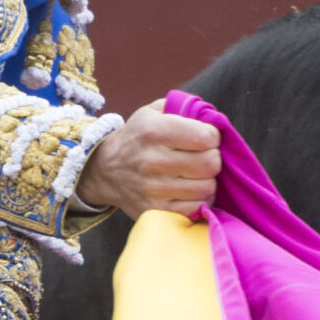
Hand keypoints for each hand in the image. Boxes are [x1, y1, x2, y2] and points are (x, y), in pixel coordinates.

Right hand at [79, 103, 221, 220]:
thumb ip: (184, 108)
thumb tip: (214, 118)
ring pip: (207, 188)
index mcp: (154, 131)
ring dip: (208, 180)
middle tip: (204, 157)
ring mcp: (153, 189)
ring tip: (197, 174)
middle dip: (213, 158)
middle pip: (210, 164)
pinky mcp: (156, 210)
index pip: (206, 137)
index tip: (205, 138)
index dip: (213, 137)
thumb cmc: (139, 137)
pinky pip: (197, 208)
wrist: (105, 170)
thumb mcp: (153, 112)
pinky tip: (192, 191)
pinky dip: (201, 200)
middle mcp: (152, 160)